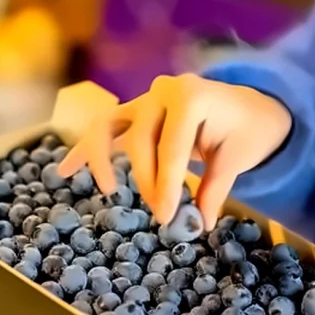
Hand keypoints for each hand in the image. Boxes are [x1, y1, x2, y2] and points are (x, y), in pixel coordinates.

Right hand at [59, 74, 292, 227]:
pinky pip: (104, 129)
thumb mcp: (238, 158)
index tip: (167, 216)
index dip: (167, 184)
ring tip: (109, 189)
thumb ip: (214, 188)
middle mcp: (163, 91)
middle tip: (161, 213)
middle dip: (148, 181)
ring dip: (101, 159)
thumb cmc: (247, 130)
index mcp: (192, 96)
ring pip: (108, 126)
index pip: (172, 146)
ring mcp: (145, 99)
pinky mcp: (134, 112)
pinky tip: (64, 169)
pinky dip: (85, 149)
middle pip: (140, 140)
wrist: (250, 106)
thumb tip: (198, 223)